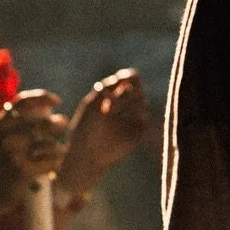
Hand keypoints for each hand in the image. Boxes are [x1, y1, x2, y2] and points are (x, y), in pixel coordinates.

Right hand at [0, 89, 67, 206]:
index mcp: (0, 124)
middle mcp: (4, 136)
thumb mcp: (3, 136)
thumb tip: (49, 107)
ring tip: (59, 151)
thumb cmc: (3, 159)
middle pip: (43, 124)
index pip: (23, 102)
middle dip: (59, 124)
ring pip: (50, 144)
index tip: (57, 101)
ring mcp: (13, 154)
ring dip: (60, 148)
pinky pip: (51, 161)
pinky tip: (54, 165)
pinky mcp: (22, 171)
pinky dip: (57, 162)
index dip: (43, 97)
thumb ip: (20, 120)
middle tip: (64, 125)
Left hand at [60, 69, 149, 196]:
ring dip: (126, 102)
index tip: (121, 80)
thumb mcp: (91, 103)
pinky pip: (144, 117)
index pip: (132, 79)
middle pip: (138, 88)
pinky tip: (119, 120)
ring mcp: (134, 118)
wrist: (87, 155)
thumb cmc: (85, 129)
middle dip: (124, 92)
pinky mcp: (139, 131)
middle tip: (109, 104)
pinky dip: (134, 115)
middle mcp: (127, 105)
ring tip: (109, 112)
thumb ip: (107, 87)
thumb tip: (125, 75)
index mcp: (116, 95)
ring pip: (142, 100)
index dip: (129, 77)